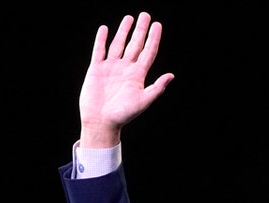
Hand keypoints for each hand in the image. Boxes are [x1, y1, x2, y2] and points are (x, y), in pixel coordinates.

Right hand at [78, 12, 174, 147]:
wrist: (101, 122)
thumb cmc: (123, 115)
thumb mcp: (143, 101)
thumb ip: (157, 88)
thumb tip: (171, 75)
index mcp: (138, 75)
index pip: (148, 52)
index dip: (153, 38)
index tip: (157, 25)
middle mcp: (125, 69)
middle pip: (135, 44)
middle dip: (140, 30)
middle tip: (145, 15)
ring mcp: (111, 68)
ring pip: (118, 44)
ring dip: (123, 31)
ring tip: (129, 18)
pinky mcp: (96, 69)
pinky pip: (99, 50)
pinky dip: (101, 40)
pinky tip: (105, 29)